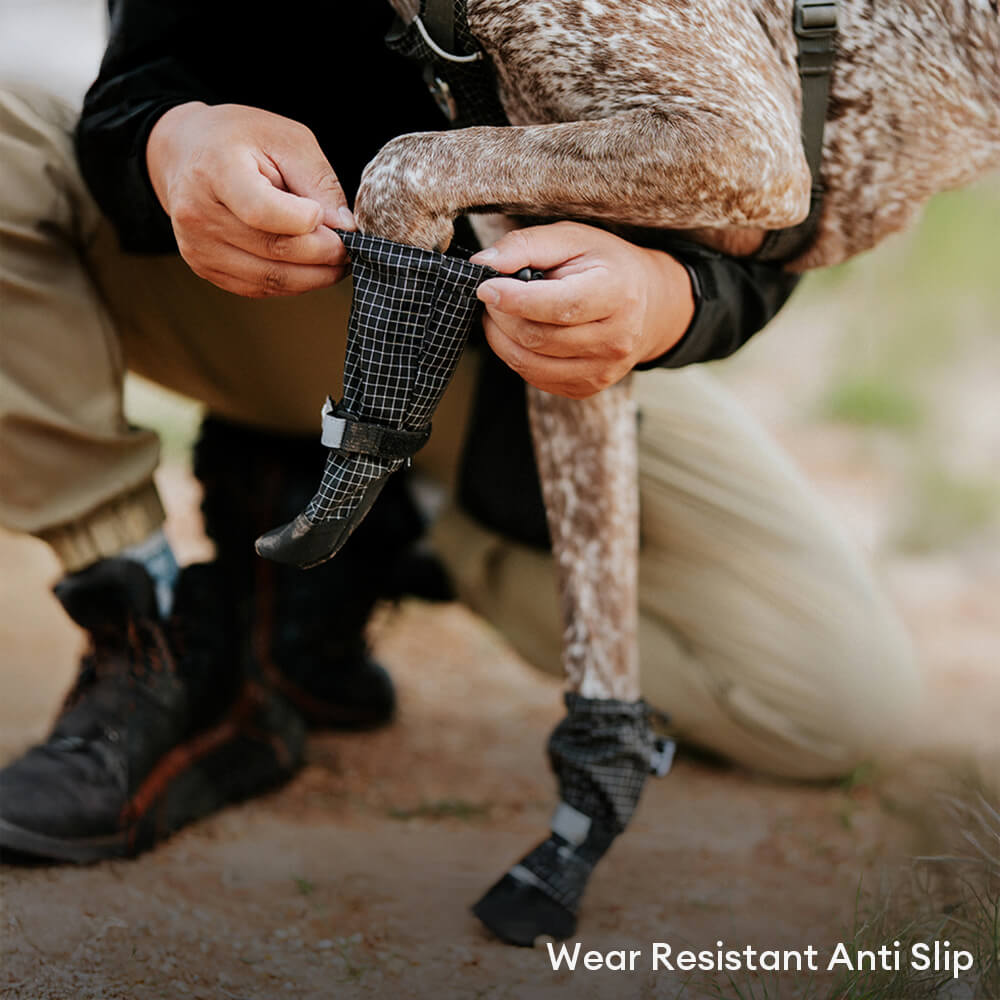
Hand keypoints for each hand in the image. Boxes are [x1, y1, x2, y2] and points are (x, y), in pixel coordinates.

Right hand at [146, 103, 355, 296]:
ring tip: (337, 259)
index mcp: (214, 170)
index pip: (262, 212)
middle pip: (275, 250)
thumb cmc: (242, 140)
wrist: (188, 152)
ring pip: (273, 278)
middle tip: (350, 245)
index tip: (326, 215)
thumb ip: (320, 182)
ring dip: (316, 276)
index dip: (306, 221)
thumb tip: (347, 228)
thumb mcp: (287, 139)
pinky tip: (310, 266)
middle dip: (325, 253)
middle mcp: (198, 214)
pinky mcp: (206, 268)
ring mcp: (198, 247)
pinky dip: (294, 283)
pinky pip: (261, 288)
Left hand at [470, 221, 694, 397]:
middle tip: (492, 296)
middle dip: (502, 316)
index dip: (515, 299)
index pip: (559, 306)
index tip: (485, 287)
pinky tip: (519, 334)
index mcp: (617, 294)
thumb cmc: (606, 265)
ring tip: (500, 315)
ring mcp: (602, 370)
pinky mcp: (587, 388)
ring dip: (501, 338)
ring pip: (529, 363)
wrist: (649, 306)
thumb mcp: (574, 238)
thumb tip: (484, 262)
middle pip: (537, 337)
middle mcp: (615, 339)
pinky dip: (516, 355)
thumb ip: (528, 245)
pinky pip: (535, 378)